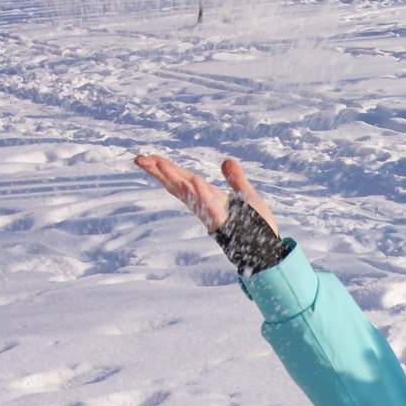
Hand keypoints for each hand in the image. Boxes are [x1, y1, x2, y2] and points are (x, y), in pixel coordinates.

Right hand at [134, 153, 278, 235]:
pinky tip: (194, 180)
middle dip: (158, 172)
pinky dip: (202, 193)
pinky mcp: (222, 219)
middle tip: (139, 159)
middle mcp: (205, 203)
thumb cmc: (256, 225)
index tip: (147, 158)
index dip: (165, 168)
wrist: (266, 248)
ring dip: (173, 178)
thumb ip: (236, 178)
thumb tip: (226, 161)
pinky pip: (209, 205)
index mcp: (209, 195)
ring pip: (188, 193)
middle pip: (177, 184)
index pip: (182, 179)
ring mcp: (211, 212)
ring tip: (158, 163)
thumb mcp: (246, 194)